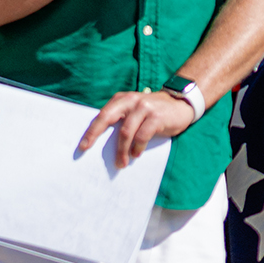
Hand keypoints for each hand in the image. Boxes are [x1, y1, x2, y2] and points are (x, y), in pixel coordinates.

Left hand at [79, 89, 196, 167]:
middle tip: (89, 150)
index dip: (91, 130)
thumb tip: (105, 144)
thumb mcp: (135, 111)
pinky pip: (142, 135)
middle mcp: (131, 101)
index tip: (83, 146)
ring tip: (121, 163)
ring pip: (125, 132)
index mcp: (122, 100)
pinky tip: (136, 154)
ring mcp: (144, 107)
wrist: (181, 103)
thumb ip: (122, 120)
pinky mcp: (156, 117)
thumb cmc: (153, 112)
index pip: (102, 115)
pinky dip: (138, 147)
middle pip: (108, 118)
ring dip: (122, 150)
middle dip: (95, 135)